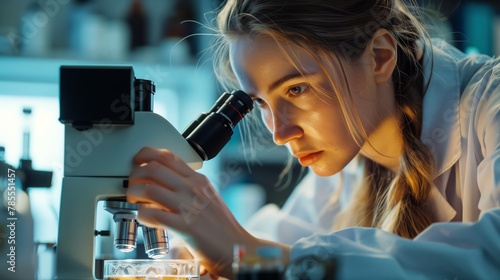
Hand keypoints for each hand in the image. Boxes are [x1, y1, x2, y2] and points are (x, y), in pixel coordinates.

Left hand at [126, 146, 255, 277]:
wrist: (235, 246)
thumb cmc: (220, 225)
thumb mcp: (207, 196)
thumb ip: (187, 186)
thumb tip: (162, 181)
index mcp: (198, 179)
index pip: (167, 156)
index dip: (145, 155)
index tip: (137, 161)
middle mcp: (193, 189)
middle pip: (154, 169)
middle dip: (134, 175)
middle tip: (132, 185)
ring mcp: (190, 207)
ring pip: (149, 190)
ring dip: (133, 194)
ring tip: (133, 201)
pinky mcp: (186, 227)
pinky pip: (154, 215)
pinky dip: (142, 215)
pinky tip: (144, 218)